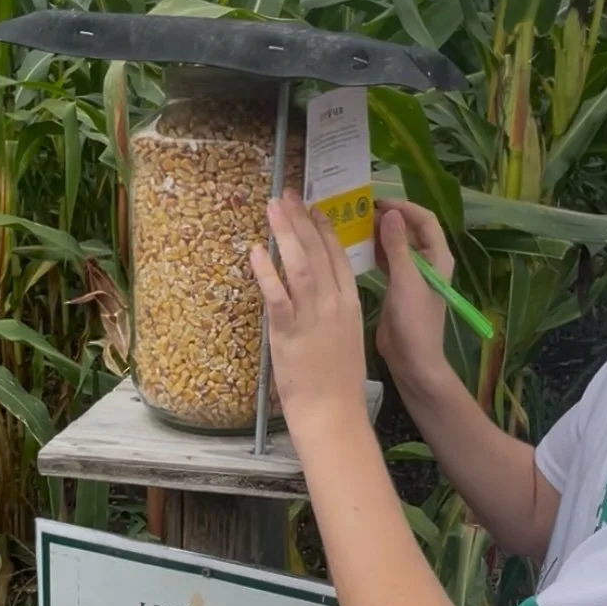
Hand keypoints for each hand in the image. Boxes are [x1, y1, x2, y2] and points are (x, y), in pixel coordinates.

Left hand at [249, 191, 367, 443]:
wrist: (333, 411)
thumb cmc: (337, 380)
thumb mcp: (345, 336)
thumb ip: (333, 310)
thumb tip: (319, 292)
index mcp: (351, 303)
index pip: (338, 256)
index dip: (324, 229)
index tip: (314, 208)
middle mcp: (334, 304)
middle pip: (317, 252)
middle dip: (302, 220)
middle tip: (288, 194)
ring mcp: (313, 316)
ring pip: (300, 265)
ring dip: (285, 233)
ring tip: (274, 208)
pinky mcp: (290, 332)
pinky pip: (277, 295)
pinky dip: (266, 271)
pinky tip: (255, 251)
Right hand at [374, 200, 454, 399]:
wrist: (412, 360)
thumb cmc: (414, 321)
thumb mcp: (405, 280)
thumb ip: (397, 246)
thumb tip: (390, 213)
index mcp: (438, 258)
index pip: (425, 220)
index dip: (404, 207)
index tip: (378, 202)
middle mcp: (427, 263)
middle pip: (410, 230)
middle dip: (388, 219)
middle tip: (359, 211)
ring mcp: (412, 275)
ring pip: (396, 245)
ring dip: (379, 234)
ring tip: (354, 224)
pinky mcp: (397, 287)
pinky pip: (387, 261)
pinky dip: (374, 252)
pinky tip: (355, 247)